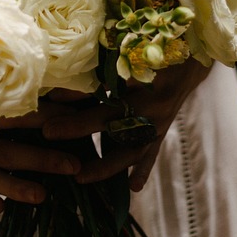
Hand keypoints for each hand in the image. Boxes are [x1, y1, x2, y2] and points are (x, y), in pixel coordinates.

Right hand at [0, 96, 81, 214]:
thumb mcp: (2, 85)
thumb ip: (40, 88)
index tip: (80, 118)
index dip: (50, 114)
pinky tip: (0, 208)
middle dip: (41, 159)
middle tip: (73, 166)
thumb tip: (80, 92)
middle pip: (5, 148)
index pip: (18, 113)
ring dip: (14, 187)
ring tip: (41, 196)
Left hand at [41, 57, 210, 190]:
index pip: (104, 84)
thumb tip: (60, 74)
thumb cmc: (150, 49)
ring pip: (132, 146)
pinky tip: (133, 187)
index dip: (77, 90)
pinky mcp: (162, 132)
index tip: (49, 96)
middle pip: (113, 116)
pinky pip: (151, 154)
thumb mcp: (128, 50)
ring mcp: (159, 120)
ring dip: (107, 164)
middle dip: (80, 126)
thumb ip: (99, 63)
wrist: (188, 60)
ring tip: (81, 177)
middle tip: (48, 132)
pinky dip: (143, 170)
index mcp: (142, 74)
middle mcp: (152, 100)